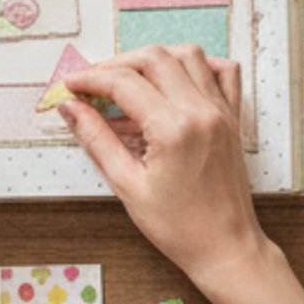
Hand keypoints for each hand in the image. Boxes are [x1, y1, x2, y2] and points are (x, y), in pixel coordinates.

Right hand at [57, 45, 269, 287]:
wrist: (225, 248)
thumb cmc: (180, 228)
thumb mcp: (128, 186)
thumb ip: (97, 140)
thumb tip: (71, 109)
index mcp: (174, 129)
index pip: (124, 83)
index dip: (91, 79)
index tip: (72, 86)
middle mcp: (201, 111)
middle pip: (154, 58)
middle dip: (117, 64)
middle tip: (93, 83)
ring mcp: (221, 111)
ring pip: (187, 55)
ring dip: (153, 58)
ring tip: (129, 79)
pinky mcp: (232, 118)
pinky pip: (222, 71)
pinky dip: (197, 64)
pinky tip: (175, 79)